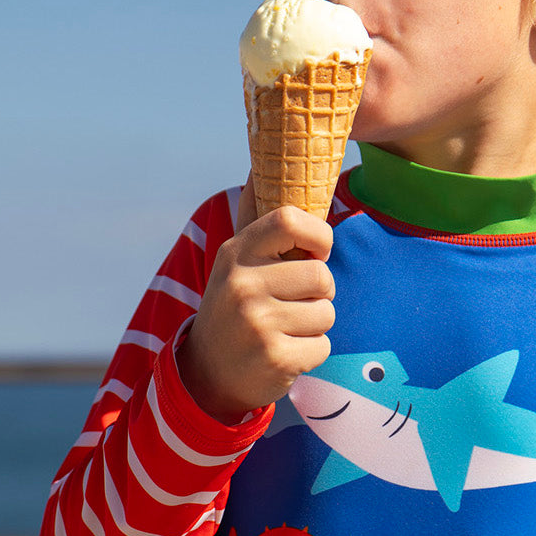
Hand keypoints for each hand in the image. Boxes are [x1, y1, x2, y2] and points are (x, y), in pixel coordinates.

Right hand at [176, 173, 334, 421]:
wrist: (209, 373)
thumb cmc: (235, 306)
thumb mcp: (235, 261)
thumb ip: (252, 216)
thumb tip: (259, 162)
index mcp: (236, 253)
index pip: (290, 219)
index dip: (318, 235)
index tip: (317, 253)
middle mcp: (243, 284)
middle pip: (322, 276)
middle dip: (320, 293)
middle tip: (297, 302)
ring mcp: (257, 323)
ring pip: (326, 313)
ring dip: (315, 324)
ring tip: (287, 329)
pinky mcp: (274, 357)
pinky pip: (323, 346)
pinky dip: (312, 353)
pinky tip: (285, 353)